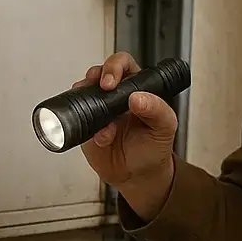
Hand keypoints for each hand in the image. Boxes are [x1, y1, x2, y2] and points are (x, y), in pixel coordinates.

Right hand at [75, 53, 177, 218]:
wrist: (138, 176)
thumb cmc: (153, 148)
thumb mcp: (165, 128)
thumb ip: (158, 110)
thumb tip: (138, 98)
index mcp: (137, 87)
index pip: (123, 64)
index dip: (115, 67)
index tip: (113, 82)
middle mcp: (115, 95)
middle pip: (99, 72)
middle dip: (96, 75)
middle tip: (102, 88)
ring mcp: (98, 109)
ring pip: (84, 92)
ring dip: (87, 100)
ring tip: (102, 121)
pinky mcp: (86, 126)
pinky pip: (76, 117)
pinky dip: (84, 124)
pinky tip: (99, 136)